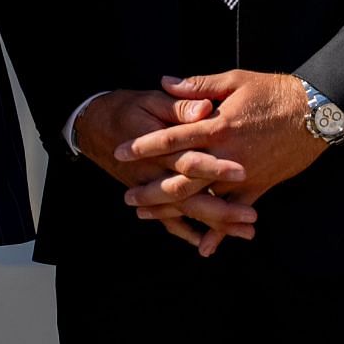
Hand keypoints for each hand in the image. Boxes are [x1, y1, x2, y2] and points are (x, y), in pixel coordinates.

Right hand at [75, 89, 256, 250]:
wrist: (92, 126)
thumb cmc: (127, 108)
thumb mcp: (152, 100)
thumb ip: (180, 107)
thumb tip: (207, 109)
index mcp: (159, 147)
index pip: (190, 160)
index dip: (215, 167)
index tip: (243, 172)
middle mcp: (154, 173)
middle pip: (190, 196)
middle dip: (221, 209)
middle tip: (251, 218)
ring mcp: (150, 188)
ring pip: (183, 212)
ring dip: (214, 225)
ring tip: (246, 232)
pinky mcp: (147, 197)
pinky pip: (167, 219)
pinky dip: (186, 232)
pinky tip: (208, 243)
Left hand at [118, 70, 327, 253]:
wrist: (317, 111)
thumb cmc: (276, 91)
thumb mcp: (237, 81)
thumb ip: (199, 86)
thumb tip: (165, 82)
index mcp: (218, 125)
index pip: (172, 137)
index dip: (144, 145)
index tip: (120, 152)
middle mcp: (226, 154)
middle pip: (180, 177)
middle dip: (151, 189)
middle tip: (128, 196)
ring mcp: (243, 174)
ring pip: (203, 198)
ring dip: (174, 210)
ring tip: (148, 214)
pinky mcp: (259, 186)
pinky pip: (236, 211)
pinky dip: (220, 231)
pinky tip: (204, 247)